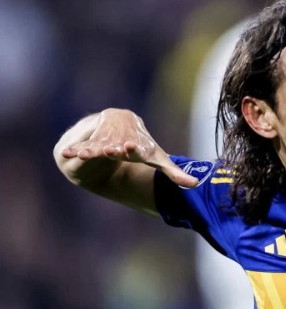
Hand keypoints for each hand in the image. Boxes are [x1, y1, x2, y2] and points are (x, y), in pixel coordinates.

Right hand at [61, 108, 198, 187]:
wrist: (118, 123)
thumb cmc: (139, 147)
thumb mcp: (156, 158)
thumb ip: (174, 172)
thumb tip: (196, 184)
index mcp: (138, 142)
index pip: (138, 146)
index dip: (136, 148)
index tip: (132, 147)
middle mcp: (120, 137)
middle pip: (116, 144)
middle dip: (113, 147)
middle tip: (111, 150)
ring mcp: (104, 137)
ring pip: (98, 143)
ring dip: (93, 148)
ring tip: (87, 153)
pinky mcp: (89, 139)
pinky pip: (82, 144)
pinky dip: (75, 149)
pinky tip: (65, 153)